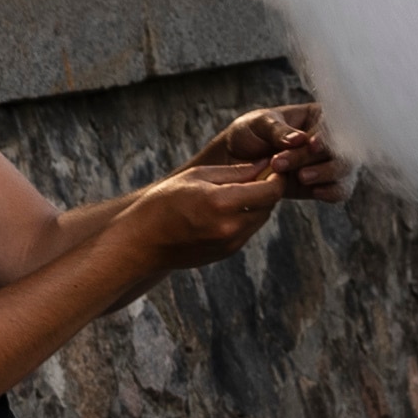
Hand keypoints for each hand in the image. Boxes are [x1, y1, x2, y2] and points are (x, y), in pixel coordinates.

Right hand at [112, 161, 286, 271]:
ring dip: (256, 205)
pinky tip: (224, 210)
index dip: (276, 176)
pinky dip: (244, 218)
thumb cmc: (162, 203)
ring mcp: (230, 243)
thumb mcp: (196, 176)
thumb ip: (234, 171)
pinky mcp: (227, 253)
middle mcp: (231, 226)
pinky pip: (247, 231)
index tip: (270, 166)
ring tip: (236, 192)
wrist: (141, 242)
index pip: (271, 189)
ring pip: (260, 219)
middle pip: (269, 205)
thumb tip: (264, 165)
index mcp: (222, 203)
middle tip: (254, 176)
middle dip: (267, 189)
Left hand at [193, 101, 349, 202]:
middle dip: (312, 158)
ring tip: (300, 177)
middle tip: (280, 164)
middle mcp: (330, 139)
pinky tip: (315, 191)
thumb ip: (278, 131)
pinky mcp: (322, 183)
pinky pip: (339, 191)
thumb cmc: (249, 134)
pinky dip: (331, 192)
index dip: (326, 136)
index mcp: (318, 115)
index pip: (331, 124)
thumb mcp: (258, 124)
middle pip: (339, 148)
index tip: (312, 145)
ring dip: (324, 174)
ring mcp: (328, 162)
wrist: (235, 161)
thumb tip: (300, 139)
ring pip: (344, 170)